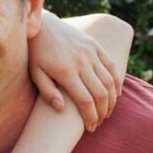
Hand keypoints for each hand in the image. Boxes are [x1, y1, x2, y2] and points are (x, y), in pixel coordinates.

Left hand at [30, 12, 120, 131]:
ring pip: (109, 81)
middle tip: (99, 122)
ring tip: (107, 112)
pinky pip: (111, 65)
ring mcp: (90, 52)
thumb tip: (61, 108)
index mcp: (66, 72)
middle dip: (102, 112)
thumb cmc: (36, 53)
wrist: (42, 26)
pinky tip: (115, 94)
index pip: (85, 100)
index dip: (90, 117)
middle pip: (100, 93)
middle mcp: (81, 62)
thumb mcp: (35, 73)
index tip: (90, 127)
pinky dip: (117, 81)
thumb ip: (47, 91)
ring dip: (111, 100)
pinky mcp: (95, 45)